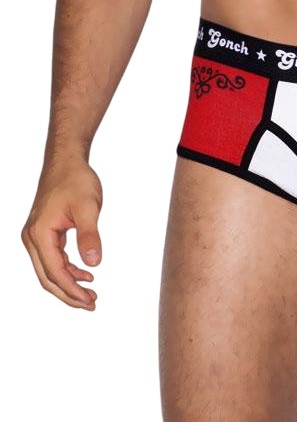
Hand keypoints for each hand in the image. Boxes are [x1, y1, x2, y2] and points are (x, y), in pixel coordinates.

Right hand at [22, 159, 102, 309]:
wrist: (66, 161)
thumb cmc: (76, 180)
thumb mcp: (88, 207)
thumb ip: (90, 235)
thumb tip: (94, 262)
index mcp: (39, 234)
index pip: (54, 272)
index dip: (72, 290)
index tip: (90, 301)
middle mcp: (32, 238)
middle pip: (47, 277)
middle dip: (69, 294)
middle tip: (92, 304)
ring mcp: (35, 236)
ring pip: (49, 270)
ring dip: (69, 284)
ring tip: (91, 293)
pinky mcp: (43, 233)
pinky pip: (52, 259)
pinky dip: (68, 269)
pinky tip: (85, 274)